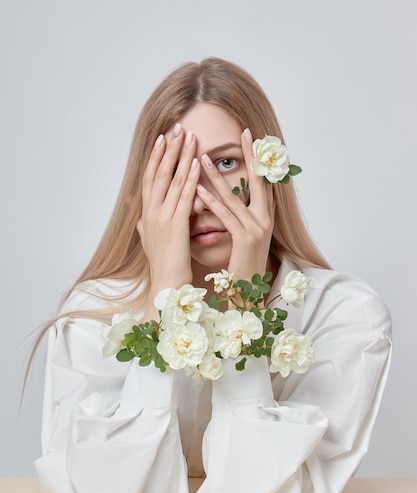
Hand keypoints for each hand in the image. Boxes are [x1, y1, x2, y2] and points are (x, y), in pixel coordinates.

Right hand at [138, 124, 199, 317]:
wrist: (166, 286)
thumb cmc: (162, 265)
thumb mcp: (148, 239)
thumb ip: (143, 221)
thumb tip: (135, 209)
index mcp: (147, 214)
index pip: (150, 178)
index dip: (156, 156)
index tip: (163, 137)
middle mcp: (151, 213)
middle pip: (159, 173)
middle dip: (169, 149)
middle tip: (177, 126)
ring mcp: (162, 218)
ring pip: (172, 180)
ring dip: (181, 157)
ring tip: (189, 136)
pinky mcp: (176, 226)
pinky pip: (184, 198)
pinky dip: (190, 179)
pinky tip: (197, 164)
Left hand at [196, 128, 274, 280]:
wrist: (248, 295)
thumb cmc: (242, 268)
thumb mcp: (246, 238)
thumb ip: (243, 217)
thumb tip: (236, 199)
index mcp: (266, 217)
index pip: (263, 182)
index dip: (259, 159)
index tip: (251, 138)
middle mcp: (266, 220)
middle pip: (259, 181)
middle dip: (251, 156)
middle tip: (244, 133)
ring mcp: (257, 229)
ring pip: (235, 196)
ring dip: (216, 175)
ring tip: (201, 156)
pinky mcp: (246, 239)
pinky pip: (225, 215)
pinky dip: (210, 201)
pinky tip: (197, 188)